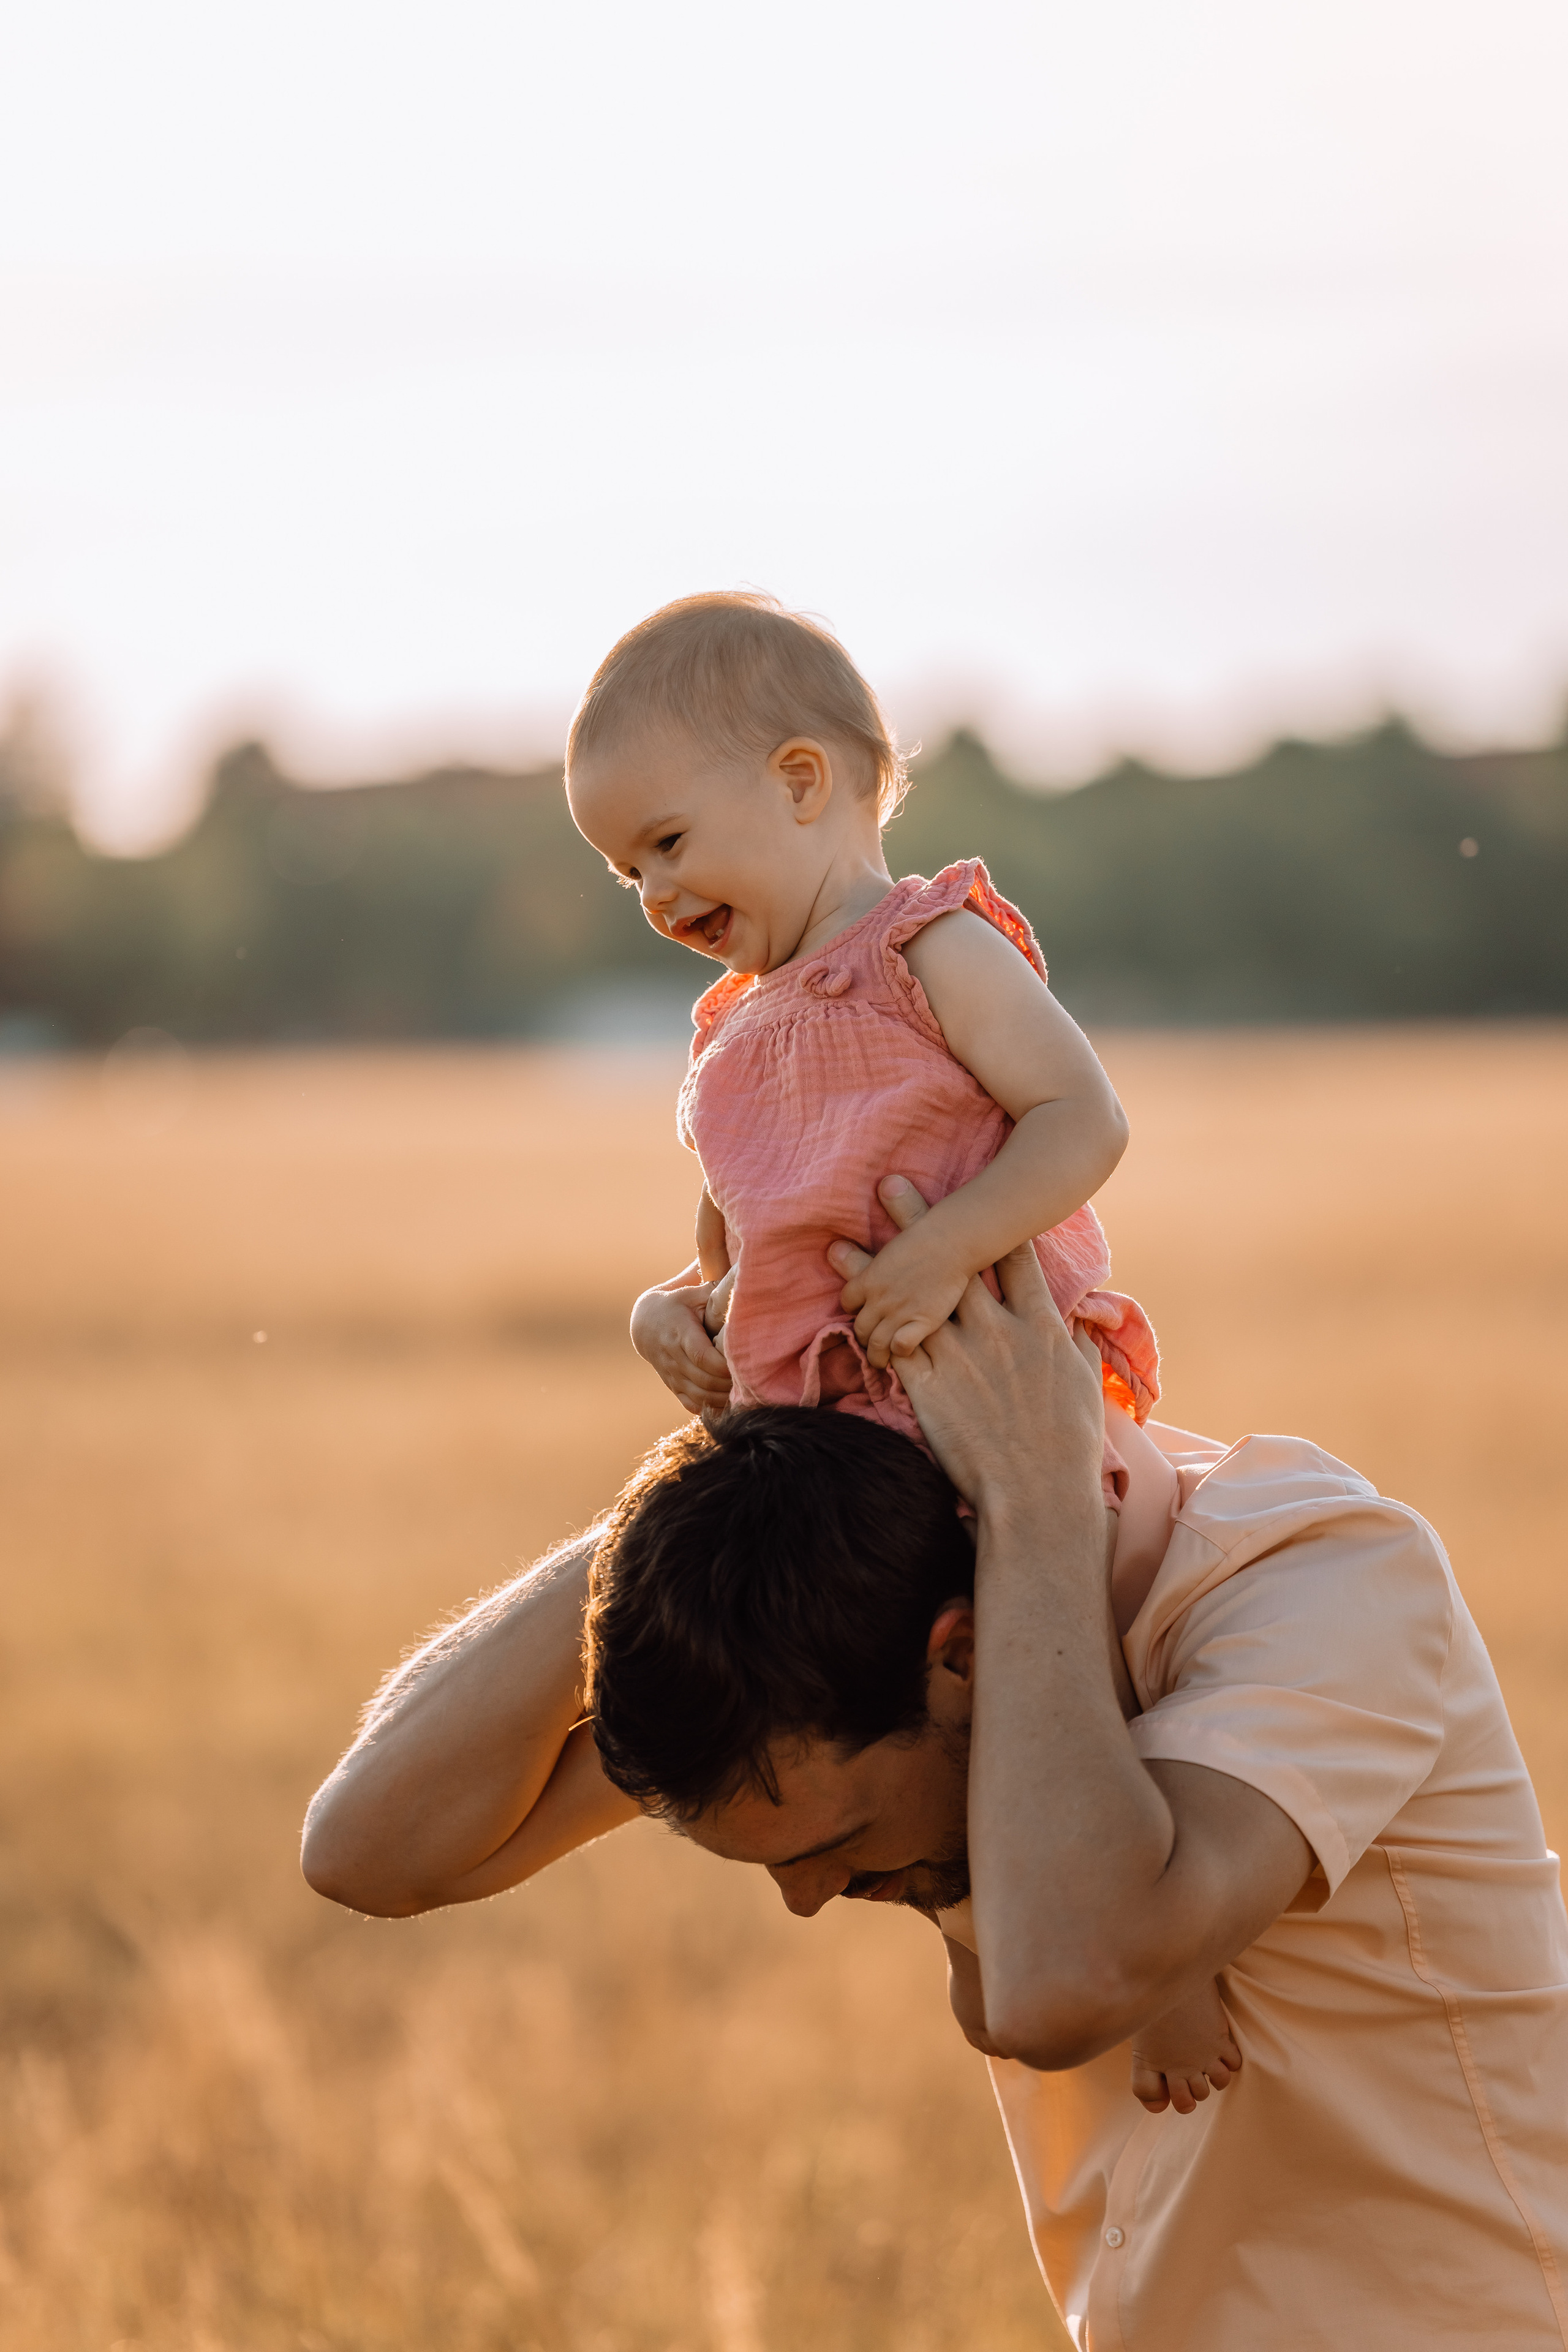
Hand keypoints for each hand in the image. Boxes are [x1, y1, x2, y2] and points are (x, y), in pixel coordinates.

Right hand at [630, 1282, 732, 1416]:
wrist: (644, 1324)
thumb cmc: (674, 1305)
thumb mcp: (690, 1293)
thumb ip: (712, 1291)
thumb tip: (739, 1282)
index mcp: (680, 1333)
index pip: (703, 1357)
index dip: (724, 1366)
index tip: (744, 1363)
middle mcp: (673, 1357)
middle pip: (704, 1380)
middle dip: (728, 1383)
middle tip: (751, 1378)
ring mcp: (671, 1374)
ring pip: (699, 1396)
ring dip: (722, 1397)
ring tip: (742, 1391)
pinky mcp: (672, 1385)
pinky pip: (691, 1404)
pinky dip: (710, 1408)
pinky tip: (726, 1403)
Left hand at [828, 1176, 1100, 1515]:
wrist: (1038, 1496)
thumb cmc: (1070, 1446)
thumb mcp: (1085, 1386)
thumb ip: (1075, 1346)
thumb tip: (1078, 1324)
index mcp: (1039, 1326)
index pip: (1015, 1259)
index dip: (992, 1218)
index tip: (972, 1185)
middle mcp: (997, 1331)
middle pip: (954, 1263)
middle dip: (921, 1220)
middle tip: (890, 1183)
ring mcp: (960, 1358)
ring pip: (910, 1299)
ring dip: (873, 1268)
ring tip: (841, 1241)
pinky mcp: (929, 1389)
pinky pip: (892, 1346)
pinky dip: (868, 1324)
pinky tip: (843, 1303)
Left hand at [835, 1212, 971, 1368]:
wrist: (950, 1241)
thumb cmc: (926, 1233)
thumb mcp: (895, 1240)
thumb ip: (886, 1249)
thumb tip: (882, 1191)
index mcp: (868, 1279)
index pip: (847, 1303)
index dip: (854, 1310)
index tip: (863, 1314)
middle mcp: (878, 1299)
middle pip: (859, 1328)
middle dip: (864, 1338)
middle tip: (872, 1343)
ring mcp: (898, 1313)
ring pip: (875, 1345)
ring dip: (877, 1355)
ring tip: (882, 1361)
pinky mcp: (920, 1323)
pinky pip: (900, 1348)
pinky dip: (900, 1352)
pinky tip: (906, 1351)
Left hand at [1130, 1982, 1242, 2116]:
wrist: (1166, 1970)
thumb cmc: (1148, 2001)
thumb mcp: (1136, 2033)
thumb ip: (1143, 2074)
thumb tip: (1159, 2107)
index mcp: (1151, 2063)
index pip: (1154, 2097)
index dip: (1161, 2098)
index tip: (1166, 2084)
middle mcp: (1178, 2064)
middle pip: (1190, 2101)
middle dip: (1191, 2093)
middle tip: (1189, 2073)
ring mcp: (1201, 2053)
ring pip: (1217, 2085)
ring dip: (1214, 2079)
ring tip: (1207, 2064)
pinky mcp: (1219, 2038)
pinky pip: (1234, 2064)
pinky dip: (1230, 2062)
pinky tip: (1220, 2049)